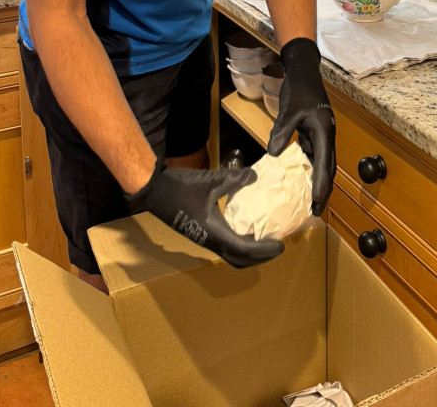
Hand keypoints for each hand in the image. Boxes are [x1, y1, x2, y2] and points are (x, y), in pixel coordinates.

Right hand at [126, 163, 284, 268]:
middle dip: (260, 257)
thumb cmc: (182, 188)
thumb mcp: (211, 181)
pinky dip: (239, 244)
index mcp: (214, 234)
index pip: (244, 251)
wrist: (155, 191)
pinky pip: (225, 245)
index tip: (281, 245)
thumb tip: (255, 176)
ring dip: (250, 253)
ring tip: (264, 240)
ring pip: (231, 255)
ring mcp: (205, 239)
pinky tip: (246, 228)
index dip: (264, 251)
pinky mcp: (201, 233)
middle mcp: (211, 241)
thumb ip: (235, 179)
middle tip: (276, 246)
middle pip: (239, 260)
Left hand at [268, 37, 335, 215]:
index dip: (322, 184)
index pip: (324, 163)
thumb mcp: (289, 110)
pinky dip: (310, 169)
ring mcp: (321, 134)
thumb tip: (272, 154)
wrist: (304, 71)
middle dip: (323, 189)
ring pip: (322, 163)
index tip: (318, 202)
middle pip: (328, 168)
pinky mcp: (314, 133)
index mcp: (324, 130)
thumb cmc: (298, 89)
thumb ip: (282, 131)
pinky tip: (302, 180)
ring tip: (310, 201)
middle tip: (315, 211)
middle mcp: (326, 135)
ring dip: (318, 182)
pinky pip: (313, 155)